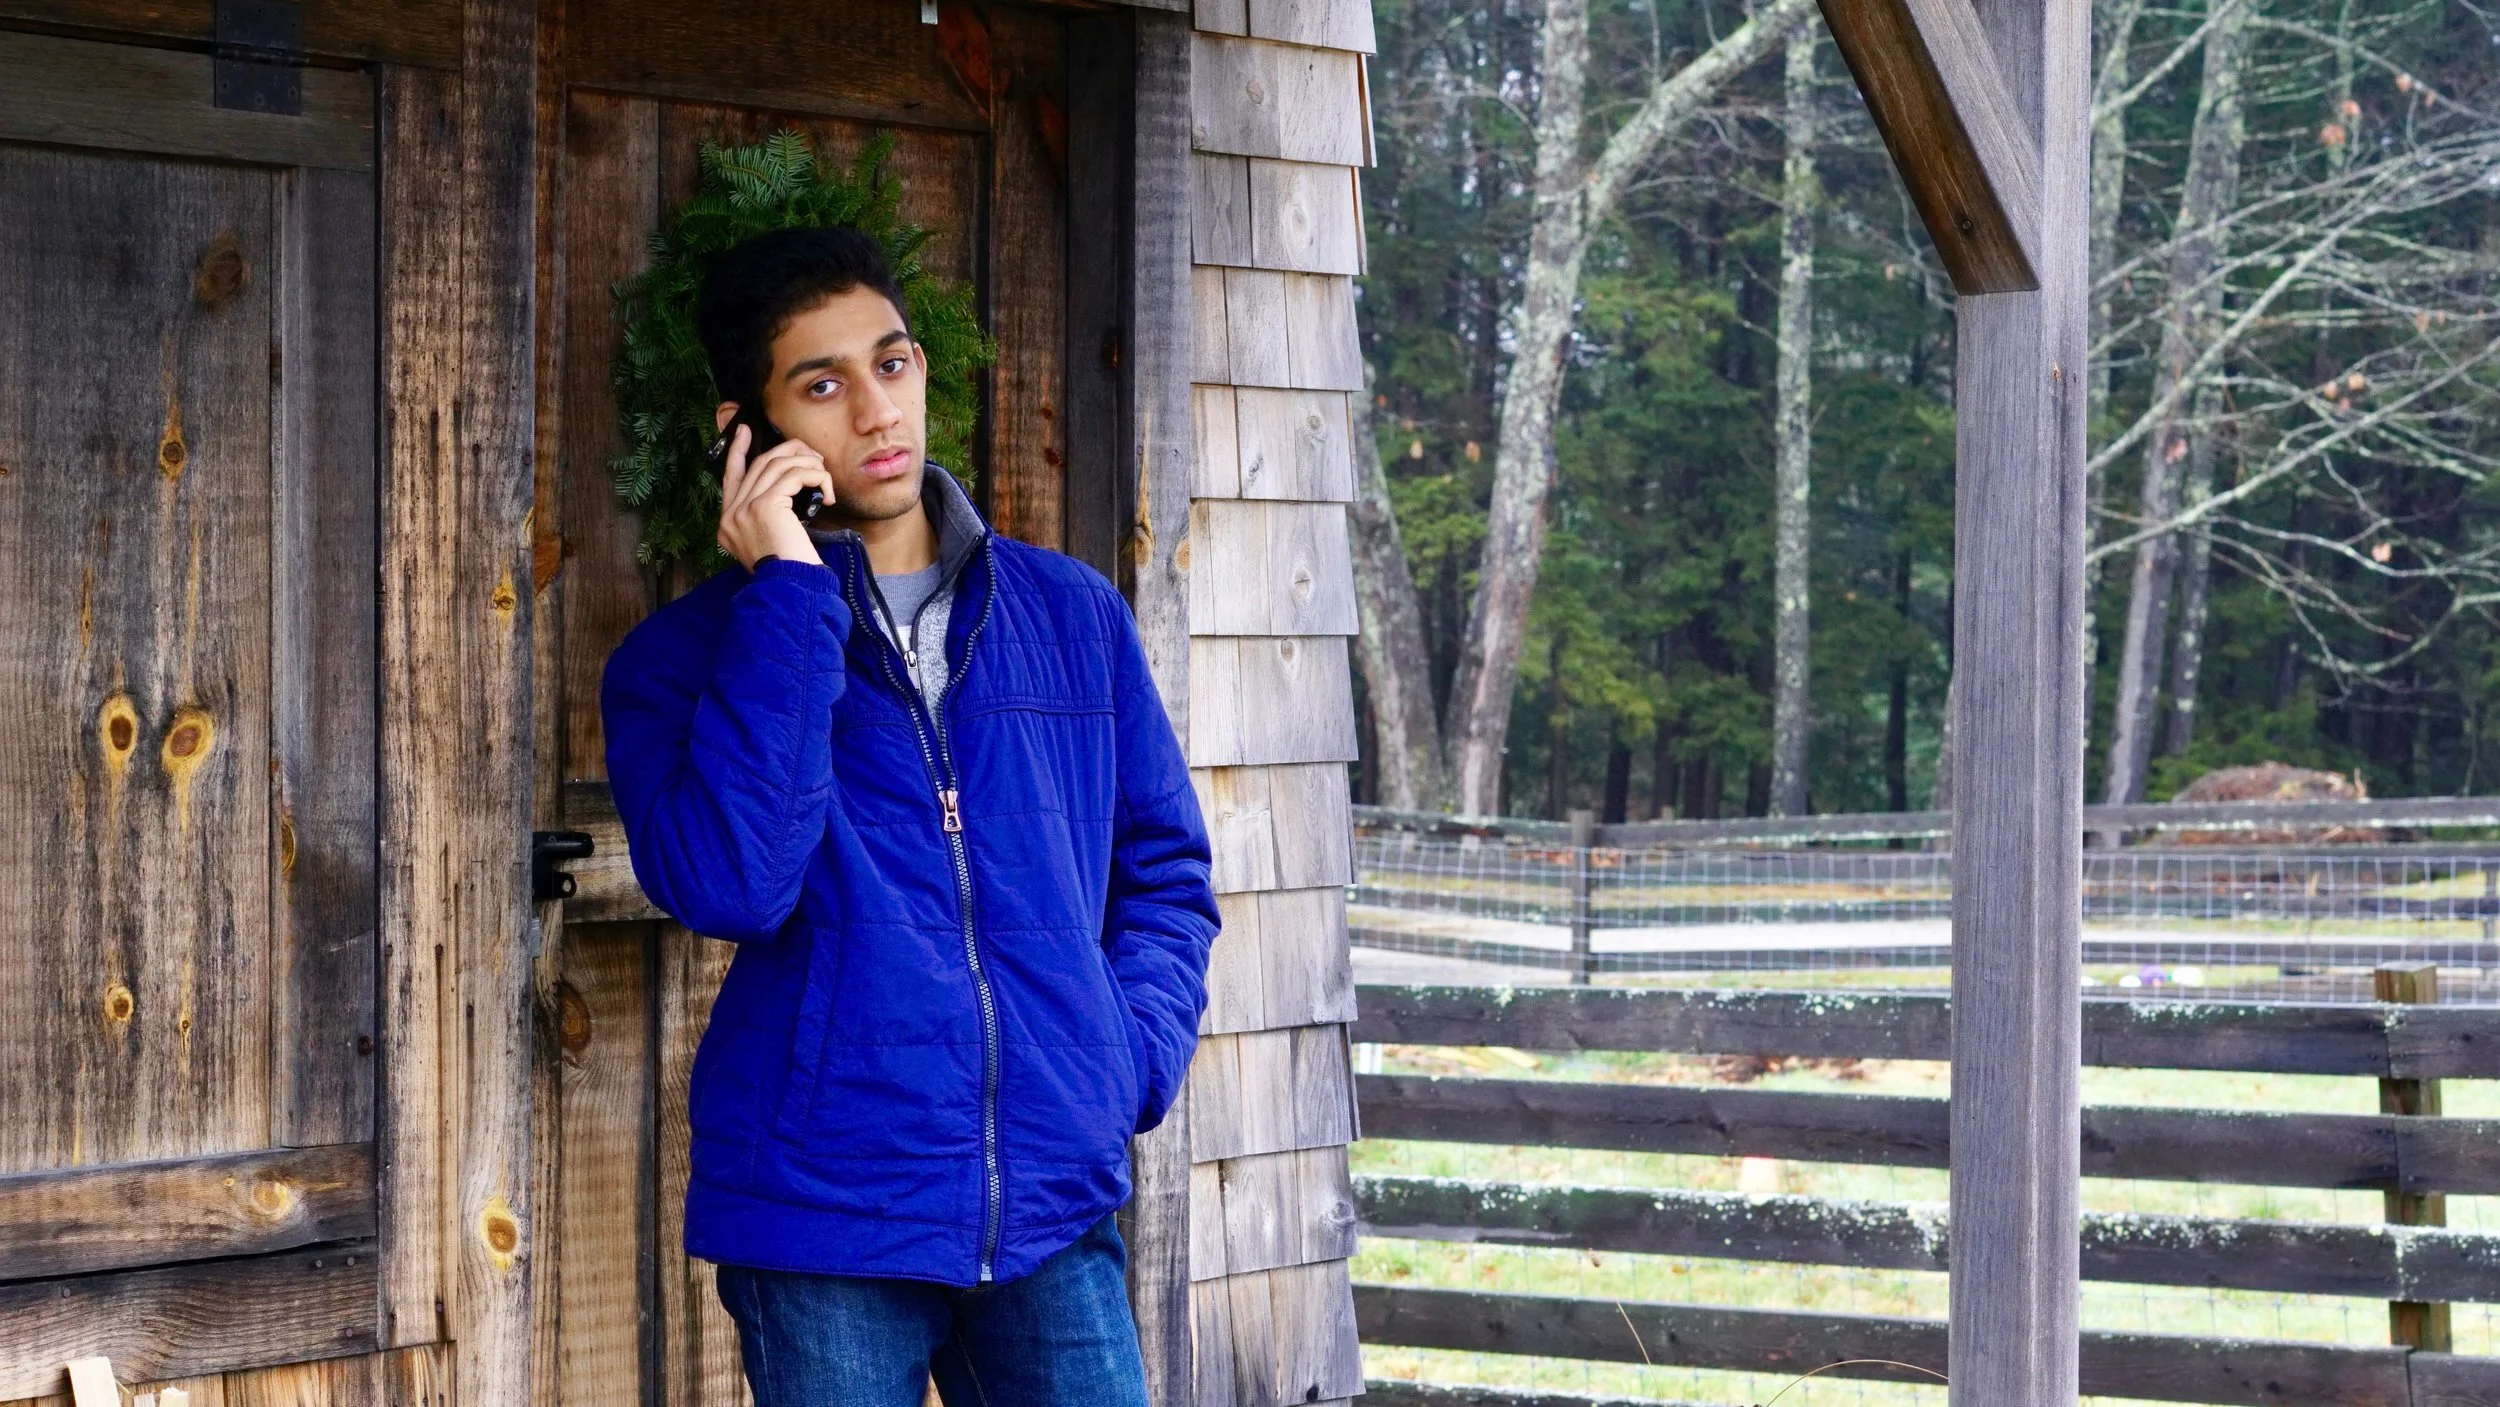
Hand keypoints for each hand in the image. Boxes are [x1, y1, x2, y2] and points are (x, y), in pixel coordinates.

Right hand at [716, 426, 834, 571]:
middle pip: (759, 464)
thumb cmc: (790, 572)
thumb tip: (786, 487)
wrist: (791, 590)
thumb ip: (767, 517)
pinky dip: (815, 477)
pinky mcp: (765, 506)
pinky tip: (828, 491)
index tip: (746, 430)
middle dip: (789, 453)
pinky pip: (794, 476)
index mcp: (727, 524)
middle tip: (812, 454)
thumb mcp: (770, 544)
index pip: (731, 477)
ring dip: (807, 464)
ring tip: (824, 473)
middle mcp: (731, 515)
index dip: (738, 451)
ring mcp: (744, 509)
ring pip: (777, 465)